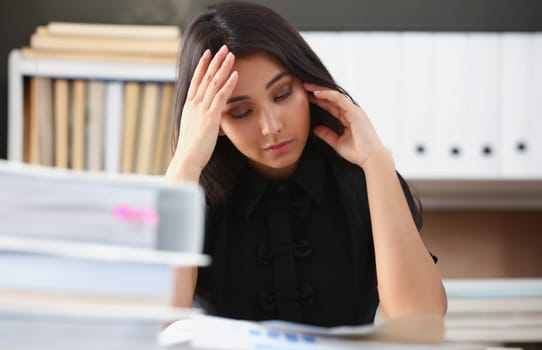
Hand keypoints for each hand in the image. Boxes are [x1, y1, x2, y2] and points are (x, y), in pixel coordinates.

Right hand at [167, 45, 237, 180]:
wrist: (187, 159)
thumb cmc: (191, 151)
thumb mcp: (194, 131)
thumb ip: (201, 122)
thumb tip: (207, 121)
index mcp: (189, 107)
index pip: (196, 81)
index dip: (203, 66)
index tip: (208, 54)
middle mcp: (194, 105)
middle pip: (205, 78)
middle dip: (215, 61)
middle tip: (223, 47)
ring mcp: (201, 109)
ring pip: (213, 83)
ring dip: (223, 67)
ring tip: (231, 54)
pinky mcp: (210, 117)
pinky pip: (220, 96)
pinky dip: (228, 84)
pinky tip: (235, 74)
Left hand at [303, 83, 388, 168]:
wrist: (370, 158)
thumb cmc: (358, 152)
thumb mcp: (337, 142)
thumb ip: (327, 134)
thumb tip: (315, 129)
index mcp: (347, 118)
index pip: (330, 106)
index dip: (318, 101)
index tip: (305, 98)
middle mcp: (350, 112)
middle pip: (331, 98)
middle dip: (317, 92)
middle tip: (303, 87)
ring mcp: (353, 110)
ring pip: (334, 95)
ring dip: (320, 90)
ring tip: (307, 86)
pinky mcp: (354, 111)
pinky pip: (339, 99)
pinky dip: (327, 94)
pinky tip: (317, 93)